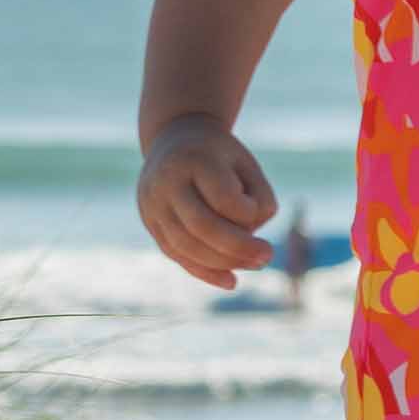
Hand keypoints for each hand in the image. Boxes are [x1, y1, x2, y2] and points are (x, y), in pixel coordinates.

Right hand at [137, 113, 279, 288]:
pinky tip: (231, 281)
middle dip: (238, 248)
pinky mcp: (150, 222)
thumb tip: (251, 249)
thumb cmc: (222, 156)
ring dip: (224, 263)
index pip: (222, 198)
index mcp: (193, 160)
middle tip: (268, 255)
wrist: (175, 138)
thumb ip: (259, 202)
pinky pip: (175, 254)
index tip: (260, 210)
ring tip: (256, 264)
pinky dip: (204, 271)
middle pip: (201, 226)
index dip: (247, 212)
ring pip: (186, 246)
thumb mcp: (248, 167)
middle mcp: (166, 183)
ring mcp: (152, 204)